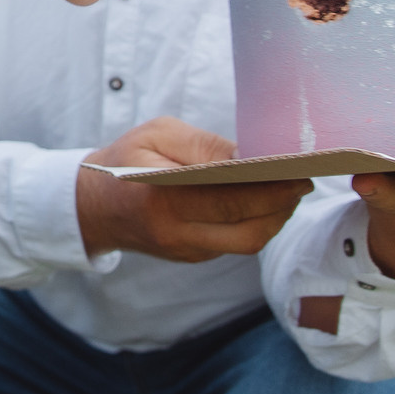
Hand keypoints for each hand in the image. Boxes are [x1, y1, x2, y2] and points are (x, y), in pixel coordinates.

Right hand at [75, 117, 310, 262]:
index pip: (231, 201)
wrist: (91, 205)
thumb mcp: (157, 136)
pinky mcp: (192, 257)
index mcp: (164, 199)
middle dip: (282, 206)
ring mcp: (185, 251)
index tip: (300, 172)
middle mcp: (176, 234)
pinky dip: (255, 223)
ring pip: (247, 243)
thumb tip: (252, 156)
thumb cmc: (124, 161)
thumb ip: (205, 147)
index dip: (272, 190)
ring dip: (274, 218)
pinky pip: (234, 244)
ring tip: (289, 191)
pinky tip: (264, 202)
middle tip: (303, 181)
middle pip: (248, 232)